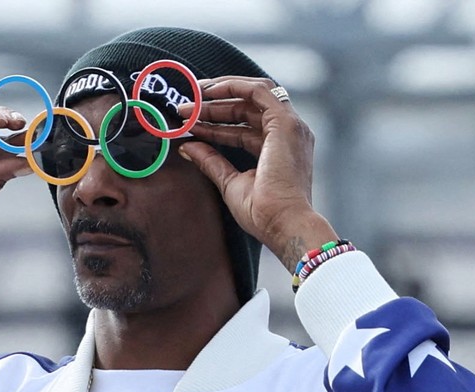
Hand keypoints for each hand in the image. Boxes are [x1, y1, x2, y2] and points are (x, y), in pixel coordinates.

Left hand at [176, 77, 337, 270]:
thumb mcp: (229, 182)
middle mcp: (286, 135)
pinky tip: (208, 90)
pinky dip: (234, 86)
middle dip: (213, 106)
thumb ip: (210, 161)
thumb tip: (186, 146)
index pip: (243, 128)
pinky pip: (259, 91)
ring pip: (253, 94)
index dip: (214, 123)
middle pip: (246, 109)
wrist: (282, 223)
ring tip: (193, 94)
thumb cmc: (262, 212)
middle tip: (184, 107)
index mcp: (277, 150)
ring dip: (221, 92)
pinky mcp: (285, 122)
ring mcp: (289, 126)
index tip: (188, 121)